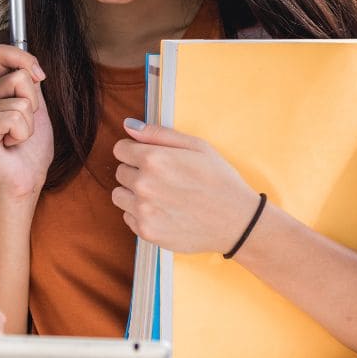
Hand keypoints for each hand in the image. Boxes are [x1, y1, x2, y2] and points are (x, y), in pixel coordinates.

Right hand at [0, 44, 52, 203]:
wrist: (26, 179)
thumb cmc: (30, 148)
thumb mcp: (37, 107)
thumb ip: (30, 82)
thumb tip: (31, 65)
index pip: (1, 52)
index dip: (24, 58)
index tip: (40, 76)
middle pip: (20, 77)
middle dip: (34, 103)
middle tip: (24, 126)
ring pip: (21, 101)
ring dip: (29, 123)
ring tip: (16, 138)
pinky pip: (14, 118)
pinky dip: (22, 133)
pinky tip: (10, 144)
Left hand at [110, 118, 260, 253]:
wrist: (237, 221)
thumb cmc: (219, 180)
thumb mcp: (197, 146)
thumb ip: (158, 134)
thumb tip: (128, 125)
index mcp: (154, 159)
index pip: (120, 149)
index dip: (134, 151)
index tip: (149, 158)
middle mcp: (144, 185)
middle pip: (120, 172)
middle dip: (136, 172)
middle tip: (163, 179)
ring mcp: (143, 211)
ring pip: (119, 196)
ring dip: (133, 194)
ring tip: (160, 196)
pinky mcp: (146, 232)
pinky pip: (128, 217)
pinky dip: (140, 214)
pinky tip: (163, 212)